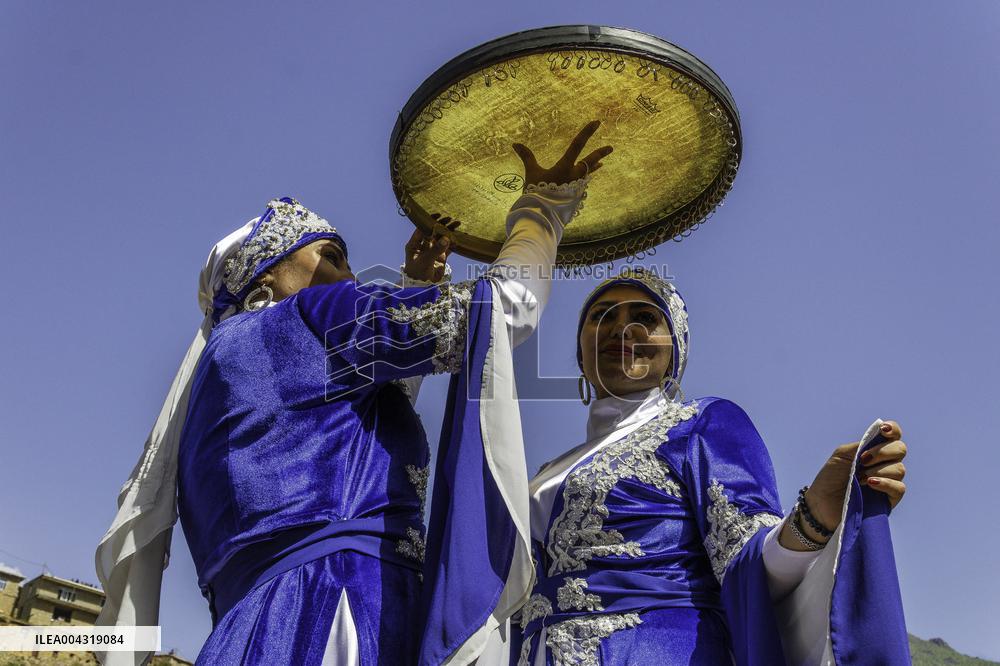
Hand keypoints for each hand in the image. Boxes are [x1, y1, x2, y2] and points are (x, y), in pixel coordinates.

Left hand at [403, 215, 459, 282]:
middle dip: (441, 225)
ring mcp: (433, 251)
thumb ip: (435, 250)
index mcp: (414, 244)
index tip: (438, 216)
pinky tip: (461, 237)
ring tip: (458, 224)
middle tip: (450, 219)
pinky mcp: (441, 257)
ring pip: (441, 238)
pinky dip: (454, 242)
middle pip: (432, 232)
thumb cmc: (418, 274)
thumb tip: (447, 238)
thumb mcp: (425, 261)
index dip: (429, 222)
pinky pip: (448, 247)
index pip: (421, 229)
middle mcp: (423, 246)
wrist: (422, 289)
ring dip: (449, 231)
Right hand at [512, 120, 612, 187]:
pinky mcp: (576, 196)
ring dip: (593, 167)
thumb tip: (515, 144)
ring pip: (587, 173)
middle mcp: (574, 176)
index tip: (597, 122)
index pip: (577, 144)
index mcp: (565, 167)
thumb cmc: (536, 192)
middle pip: (590, 161)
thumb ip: (526, 157)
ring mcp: (577, 187)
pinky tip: (585, 179)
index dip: (587, 132)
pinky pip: (582, 184)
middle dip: (600, 153)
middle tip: (611, 148)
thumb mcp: (531, 173)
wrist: (541, 215)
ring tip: (600, 163)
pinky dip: (584, 178)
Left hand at [780, 421, 906, 550]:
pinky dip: (885, 483)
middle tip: (862, 460)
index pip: (893, 435)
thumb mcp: (841, 455)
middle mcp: (885, 463)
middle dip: (882, 452)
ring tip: (860, 478)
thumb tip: (879, 438)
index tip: (883, 430)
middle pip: (900, 449)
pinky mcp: (890, 499)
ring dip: (878, 470)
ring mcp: (889, 481)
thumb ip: (860, 445)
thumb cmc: (830, 478)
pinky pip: (899, 487)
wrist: (822, 504)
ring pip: (899, 469)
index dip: (893, 429)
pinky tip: (870, 483)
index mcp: (874, 450)